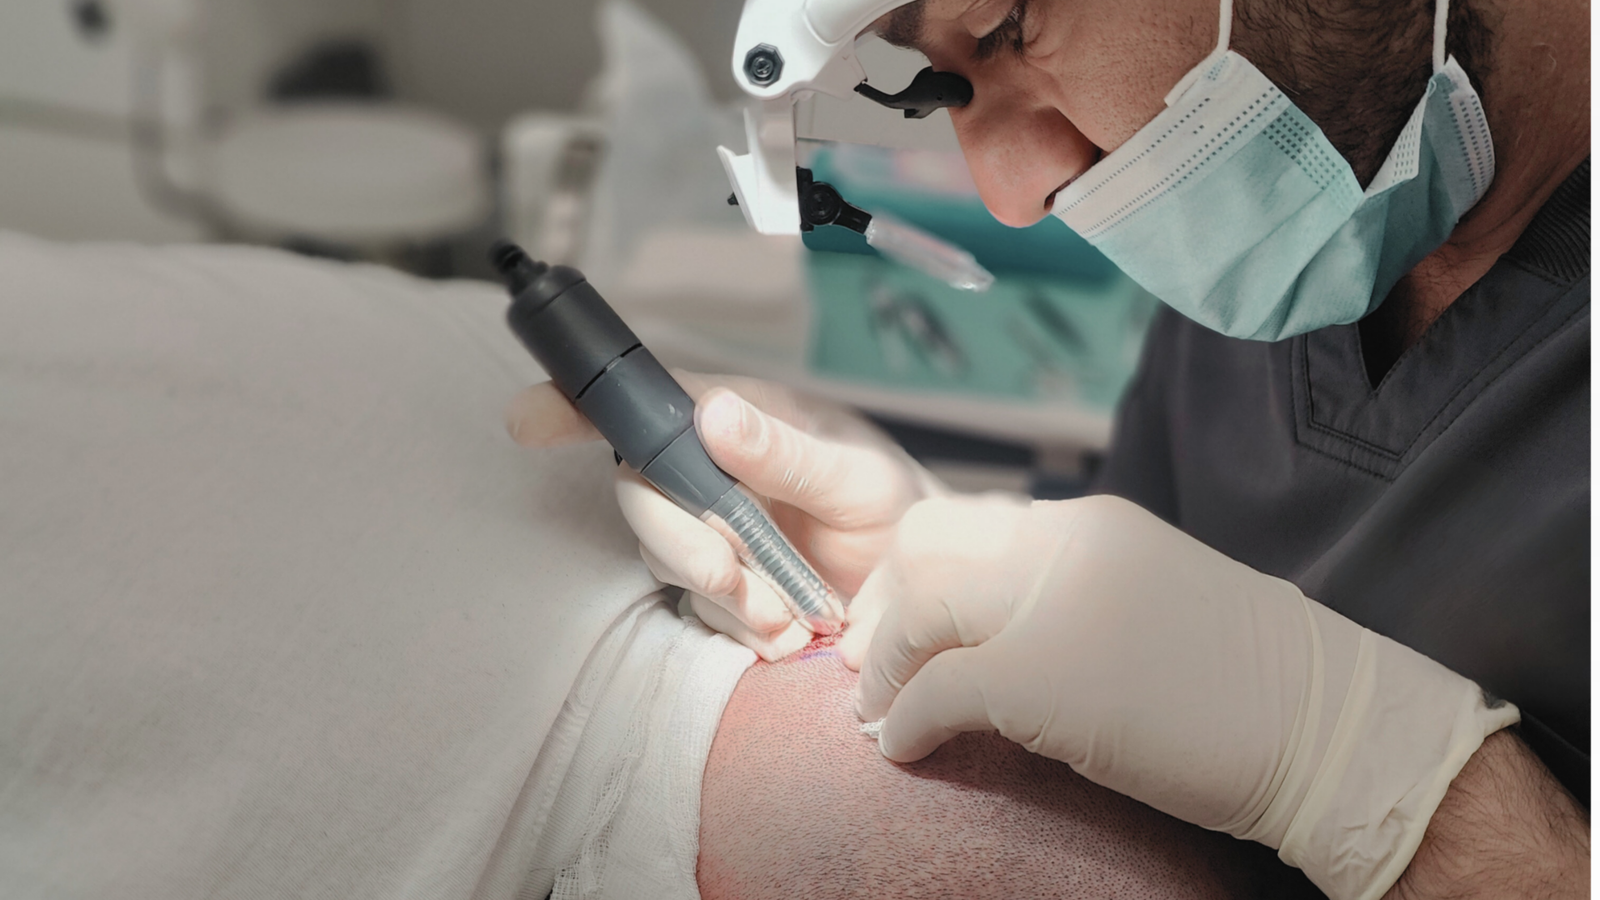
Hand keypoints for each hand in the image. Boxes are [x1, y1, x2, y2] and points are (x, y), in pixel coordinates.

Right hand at [506, 372, 942, 659]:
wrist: (921, 588)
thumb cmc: (895, 507)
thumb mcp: (858, 476)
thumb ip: (787, 453)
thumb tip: (713, 416)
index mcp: (735, 420)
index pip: (642, 402)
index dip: (574, 405)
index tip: (526, 421)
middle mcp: (709, 470)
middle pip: (643, 496)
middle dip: (680, 543)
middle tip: (733, 579)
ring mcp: (709, 531)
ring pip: (667, 558)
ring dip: (720, 594)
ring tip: (787, 618)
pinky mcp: (721, 588)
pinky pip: (703, 611)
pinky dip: (741, 629)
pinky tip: (787, 634)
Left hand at [841, 492, 1519, 899]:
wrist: (1331, 728)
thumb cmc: (1254, 679)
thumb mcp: (1155, 595)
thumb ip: (1077, 588)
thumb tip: (1002, 626)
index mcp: (1090, 524)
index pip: (965, 520)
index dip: (915, 573)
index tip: (897, 620)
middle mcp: (1062, 543)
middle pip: (922, 543)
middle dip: (879, 603)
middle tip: (866, 661)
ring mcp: (1050, 605)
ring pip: (916, 608)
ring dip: (881, 666)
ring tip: (878, 712)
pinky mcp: (1040, 678)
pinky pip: (934, 692)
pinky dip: (903, 722)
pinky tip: (901, 750)